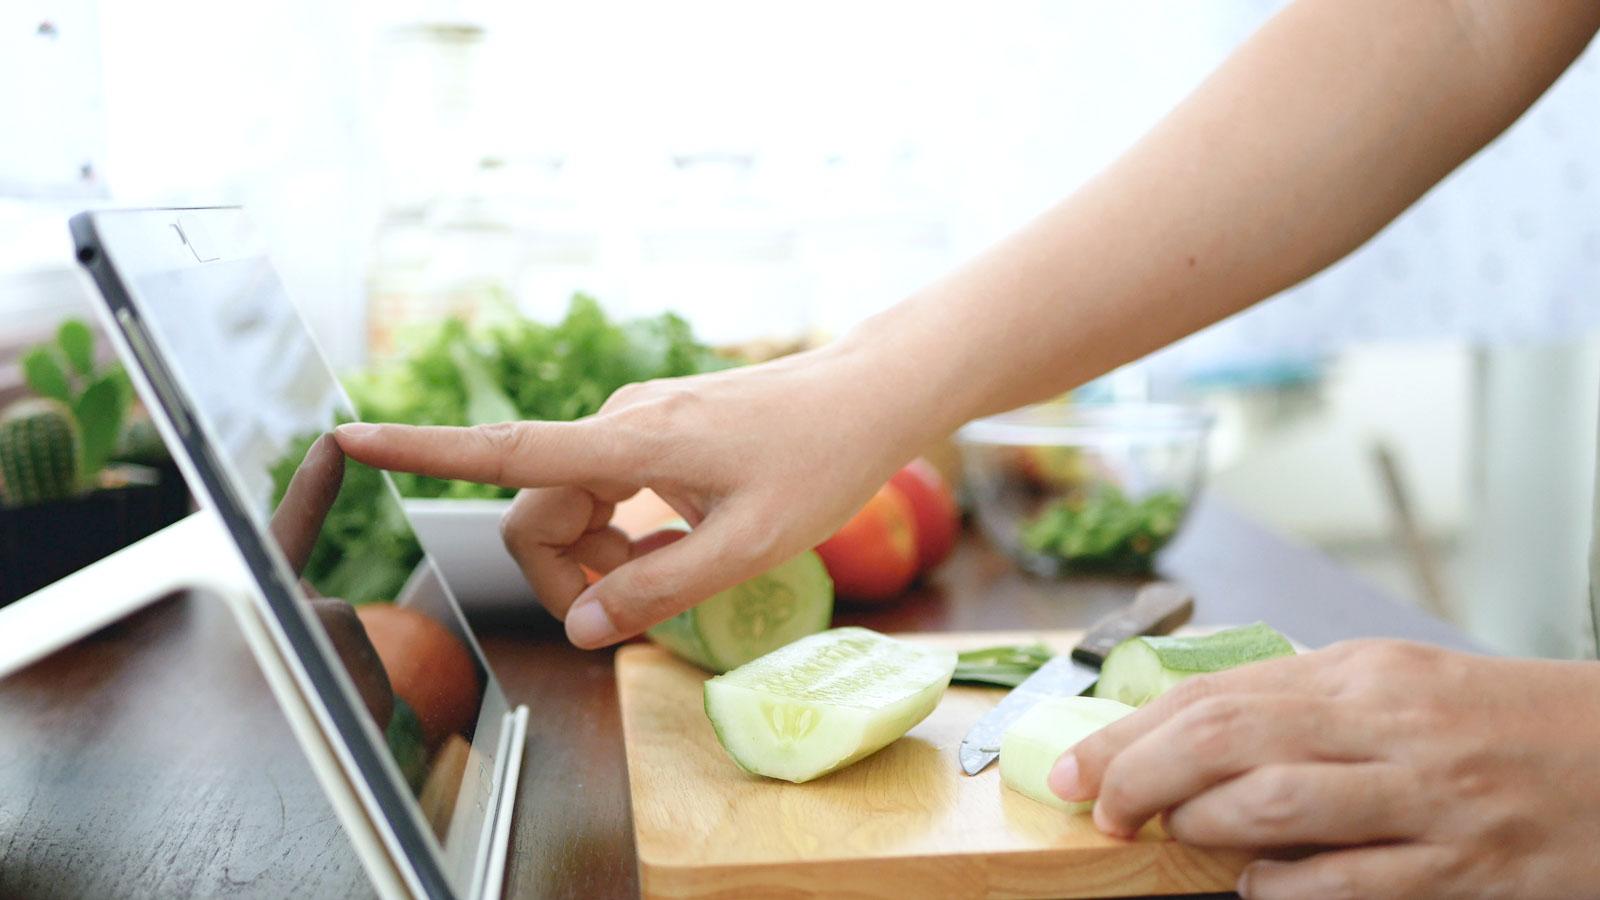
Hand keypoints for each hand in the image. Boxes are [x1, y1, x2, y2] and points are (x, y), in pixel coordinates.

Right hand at [335, 341, 943, 647]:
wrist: (867, 395)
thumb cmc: (819, 463)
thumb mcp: (746, 547)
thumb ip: (658, 590)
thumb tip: (581, 630)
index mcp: (627, 444)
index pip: (501, 451)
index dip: (418, 451)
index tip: (345, 440)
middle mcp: (616, 423)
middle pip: (536, 511)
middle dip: (568, 574)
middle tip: (638, 614)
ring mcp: (634, 422)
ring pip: (571, 504)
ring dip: (602, 556)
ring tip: (679, 572)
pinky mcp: (653, 428)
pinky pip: (605, 488)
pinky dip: (625, 530)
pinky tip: (684, 541)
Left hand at [1052, 640, 1599, 898]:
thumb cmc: (1496, 722)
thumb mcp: (1393, 686)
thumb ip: (1296, 706)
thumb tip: (1183, 735)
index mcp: (1361, 671)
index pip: (1215, 691)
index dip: (1128, 731)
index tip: (1074, 765)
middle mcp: (1387, 723)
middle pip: (1226, 738)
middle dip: (1138, 773)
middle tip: (1096, 807)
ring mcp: (1426, 796)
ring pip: (1274, 803)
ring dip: (1199, 825)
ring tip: (1169, 836)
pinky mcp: (1463, 868)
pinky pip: (1348, 883)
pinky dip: (1284, 887)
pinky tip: (1258, 885)